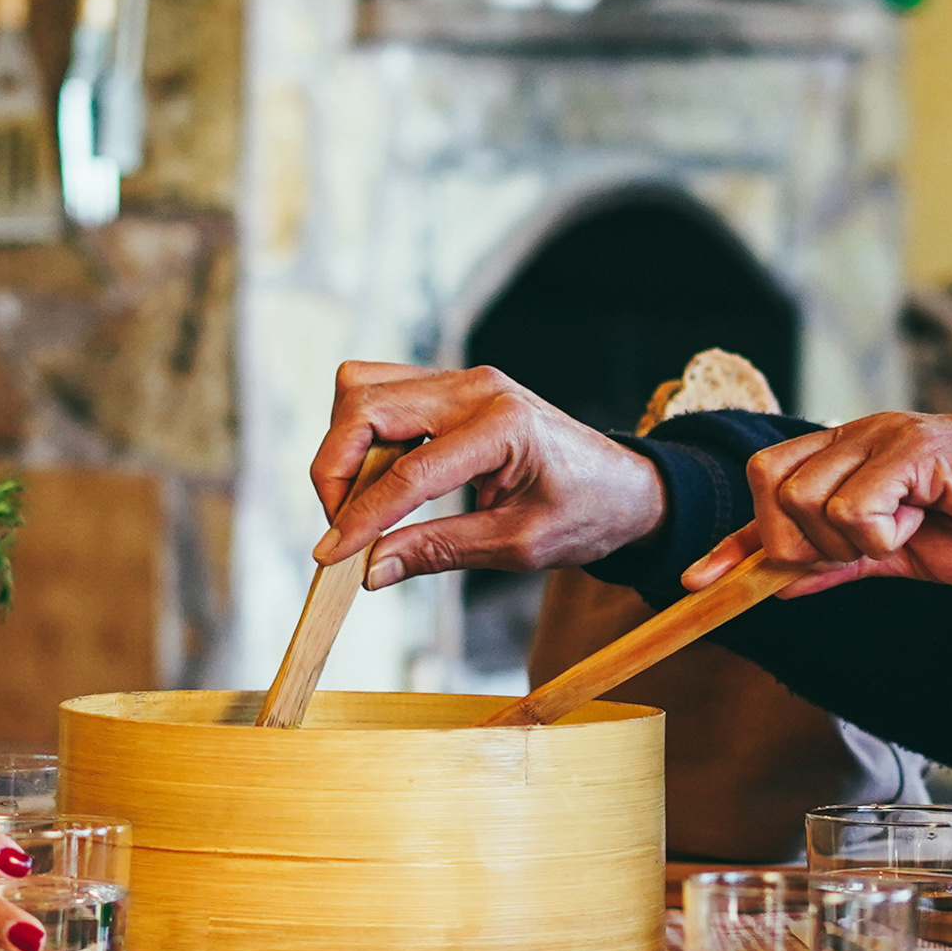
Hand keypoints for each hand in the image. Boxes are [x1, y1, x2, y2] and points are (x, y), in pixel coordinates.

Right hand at [308, 363, 669, 584]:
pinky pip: (380, 391)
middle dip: (336, 472)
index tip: (329, 556)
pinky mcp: (449, 387)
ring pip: (362, 388)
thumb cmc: (585, 515)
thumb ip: (439, 551)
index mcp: (504, 426)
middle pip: (367, 408)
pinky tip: (375, 478)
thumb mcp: (517, 546)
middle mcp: (477, 388)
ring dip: (343, 447)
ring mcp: (461, 380)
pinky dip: (361, 433)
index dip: (361, 517)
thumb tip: (370, 570)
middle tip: (340, 530)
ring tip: (356, 504)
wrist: (622, 486)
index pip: (409, 471)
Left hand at [675, 412, 951, 597]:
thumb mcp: (905, 556)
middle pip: (769, 490)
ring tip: (908, 529)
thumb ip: (842, 563)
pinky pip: (855, 506)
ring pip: (803, 502)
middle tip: (866, 552)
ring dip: (849, 540)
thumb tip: (778, 583)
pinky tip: (924, 520)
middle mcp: (860, 436)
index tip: (698, 585)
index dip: (732, 542)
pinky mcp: (916, 446)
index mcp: (854, 456)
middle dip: (798, 545)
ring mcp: (886, 435)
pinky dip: (881, 533)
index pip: (768, 492)